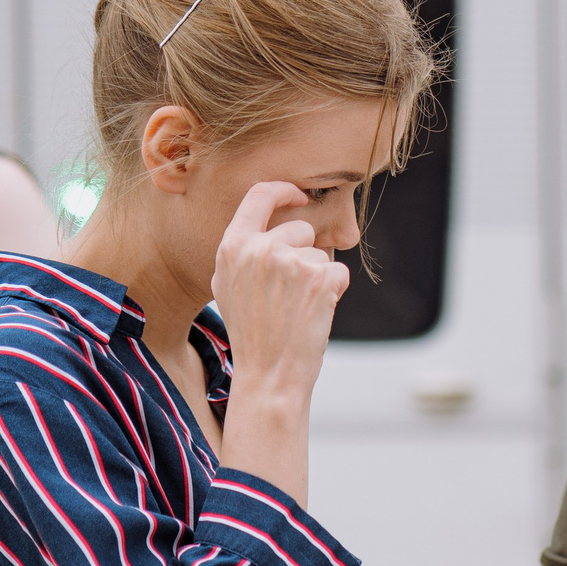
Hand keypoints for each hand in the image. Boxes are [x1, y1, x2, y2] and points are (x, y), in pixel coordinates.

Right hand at [209, 182, 348, 398]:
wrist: (268, 374)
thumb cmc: (252, 334)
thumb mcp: (228, 285)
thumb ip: (244, 250)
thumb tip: (268, 224)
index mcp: (232, 247)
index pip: (260, 194)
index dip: (284, 190)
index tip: (299, 195)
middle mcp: (259, 249)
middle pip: (299, 228)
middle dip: (304, 255)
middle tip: (289, 295)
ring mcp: (290, 261)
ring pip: (320, 254)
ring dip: (317, 278)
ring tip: (297, 310)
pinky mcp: (319, 277)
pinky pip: (338, 272)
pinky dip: (334, 292)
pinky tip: (314, 314)